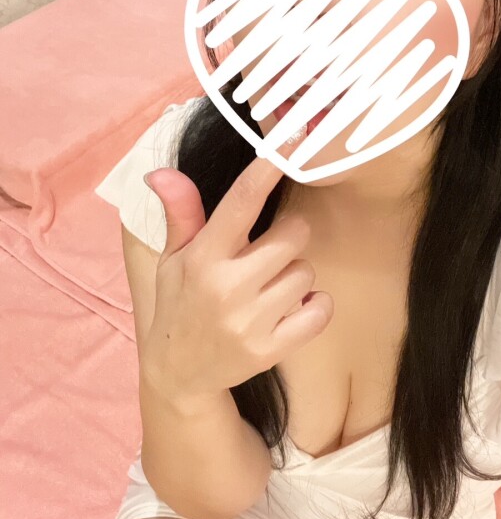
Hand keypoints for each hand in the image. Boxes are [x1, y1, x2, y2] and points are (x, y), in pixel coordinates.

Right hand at [140, 130, 333, 401]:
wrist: (179, 373)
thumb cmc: (180, 303)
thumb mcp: (173, 258)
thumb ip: (180, 214)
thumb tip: (163, 171)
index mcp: (203, 257)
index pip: (240, 203)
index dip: (264, 172)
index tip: (286, 145)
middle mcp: (227, 286)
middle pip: (295, 235)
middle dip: (290, 237)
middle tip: (271, 251)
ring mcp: (250, 320)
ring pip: (306, 272)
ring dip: (296, 275)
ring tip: (270, 288)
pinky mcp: (270, 349)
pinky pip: (319, 310)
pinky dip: (315, 306)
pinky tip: (292, 309)